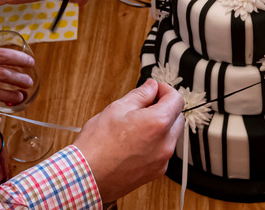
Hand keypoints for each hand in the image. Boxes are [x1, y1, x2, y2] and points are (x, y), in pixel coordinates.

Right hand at [75, 79, 184, 202]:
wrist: (86, 177)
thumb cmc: (97, 145)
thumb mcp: (117, 109)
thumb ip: (140, 95)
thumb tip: (151, 87)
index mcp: (158, 123)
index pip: (177, 99)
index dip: (165, 90)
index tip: (155, 90)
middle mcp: (165, 143)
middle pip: (177, 117)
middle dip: (165, 108)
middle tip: (144, 106)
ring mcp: (162, 160)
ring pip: (171, 136)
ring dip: (161, 127)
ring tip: (136, 126)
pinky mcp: (156, 172)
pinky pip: (163, 151)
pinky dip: (155, 144)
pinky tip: (135, 142)